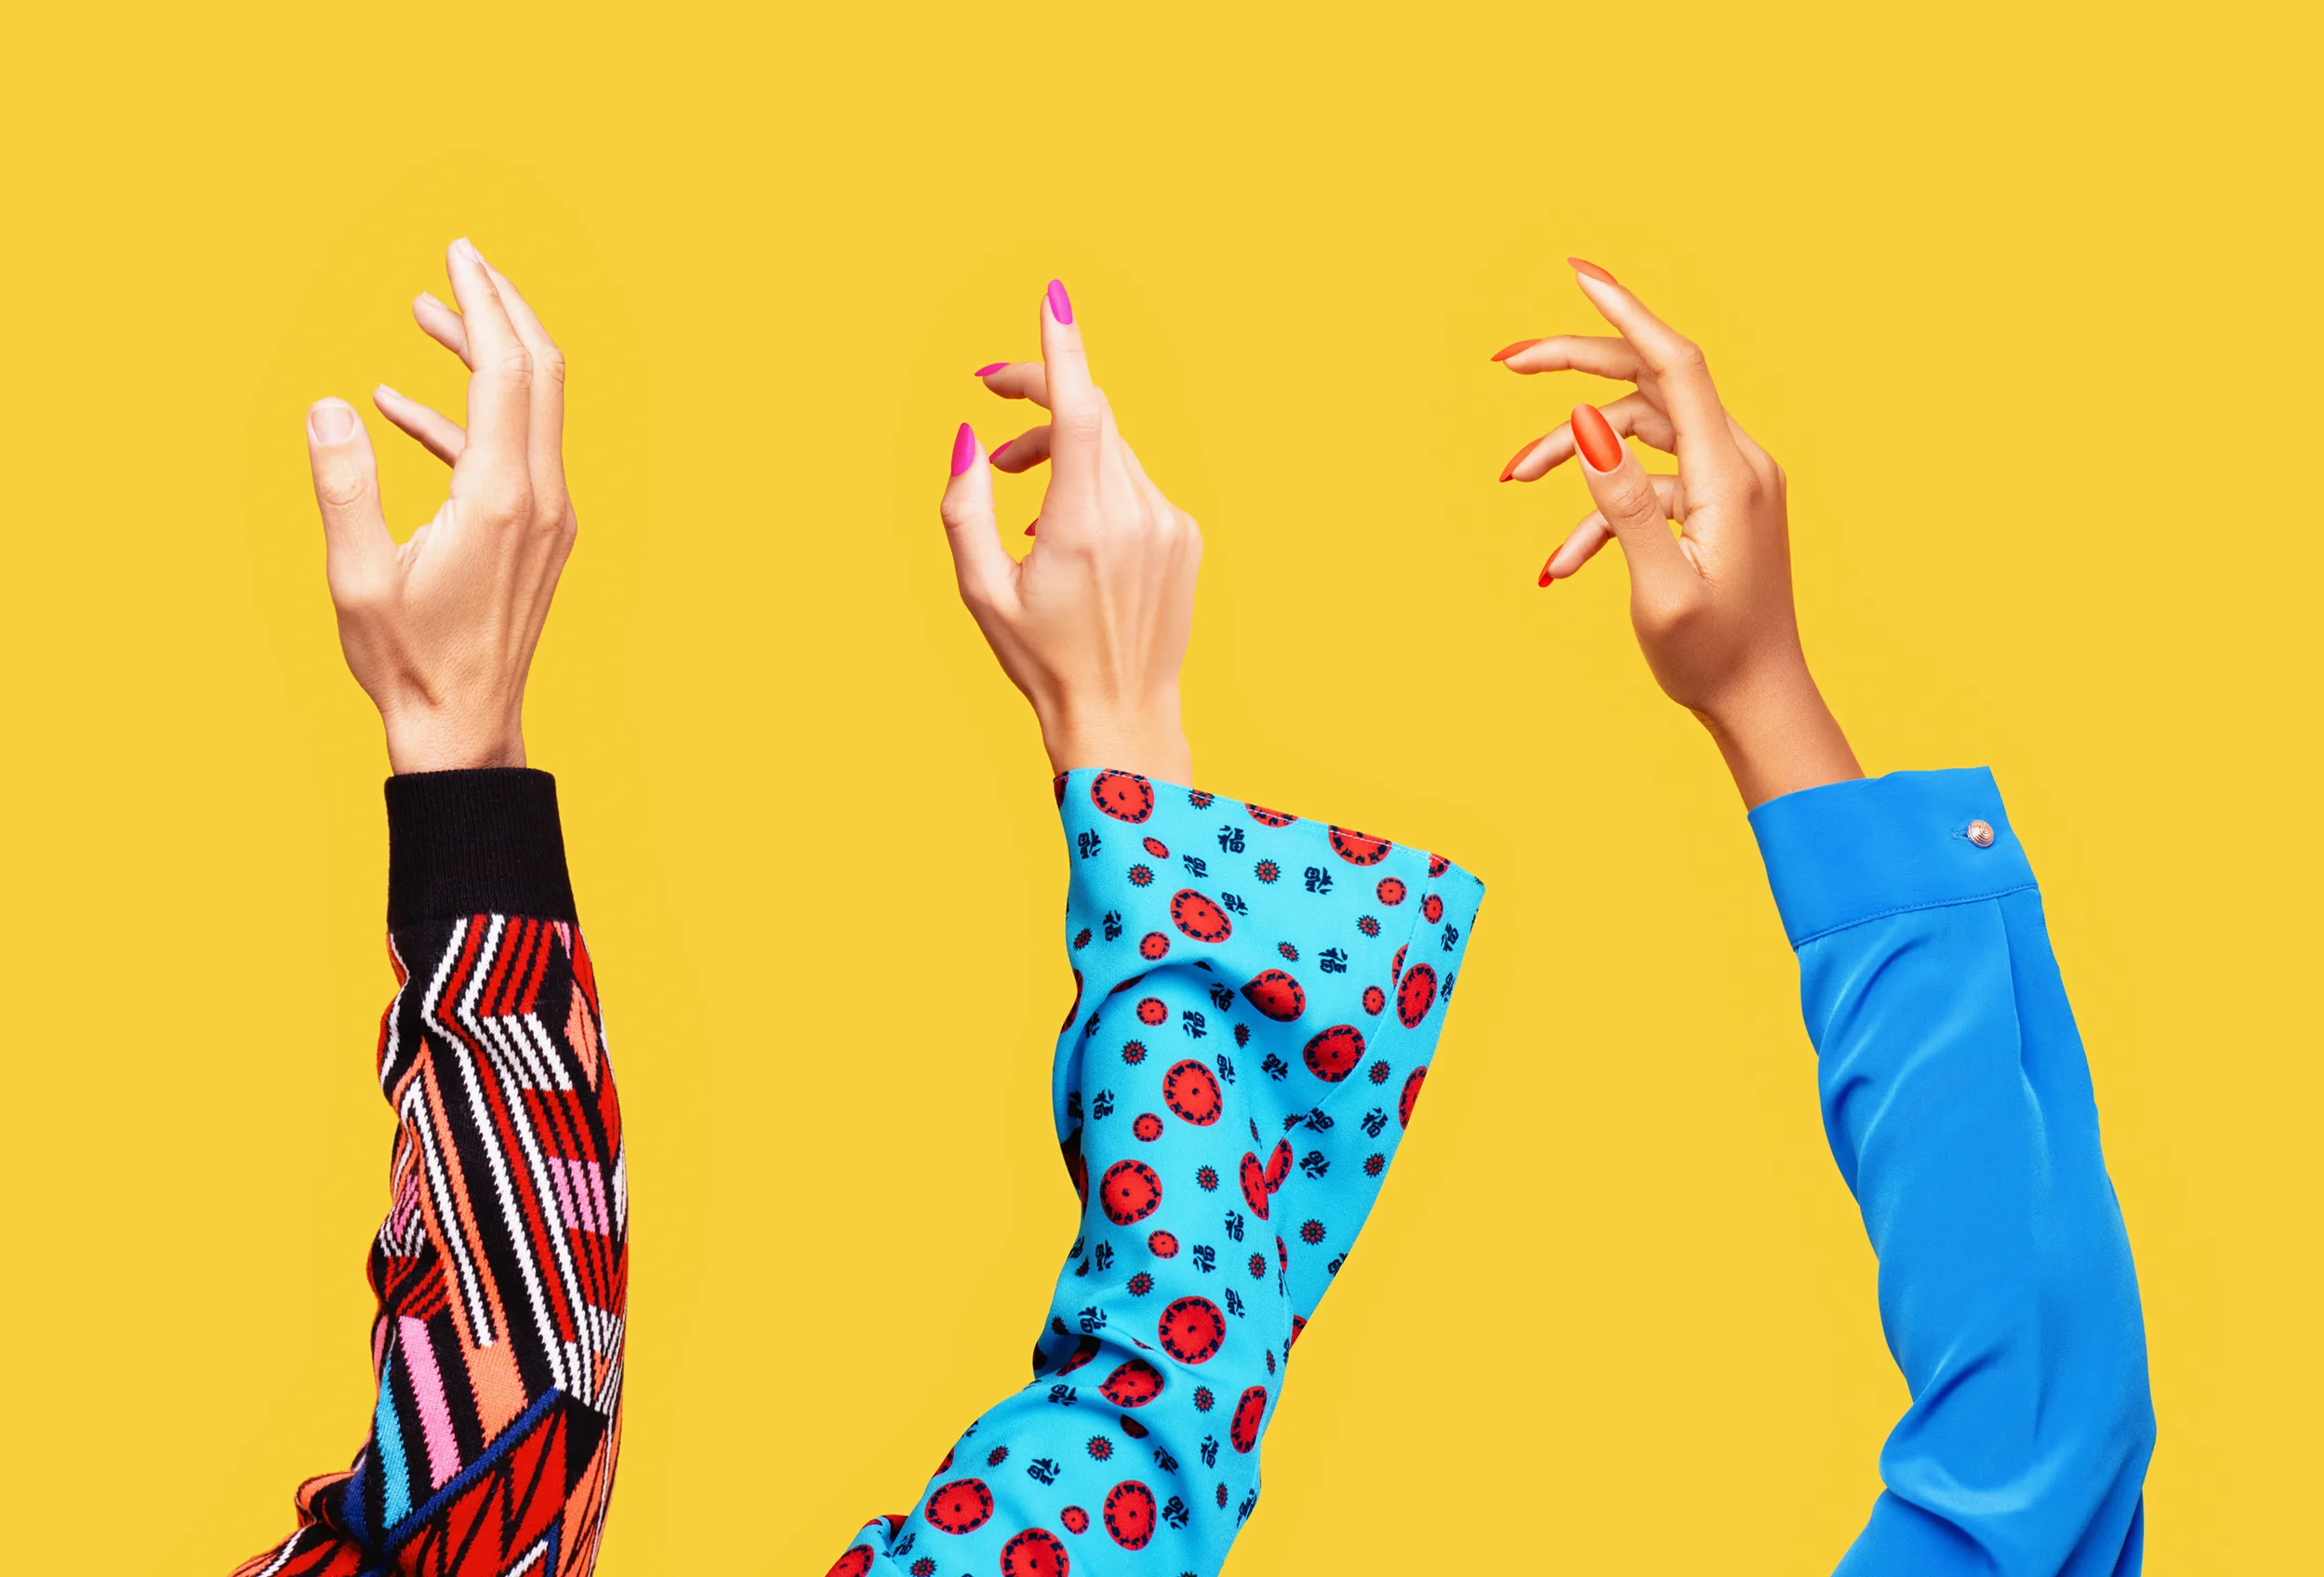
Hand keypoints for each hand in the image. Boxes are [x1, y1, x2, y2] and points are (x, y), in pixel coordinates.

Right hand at [303, 238, 574, 775]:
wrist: (464, 729)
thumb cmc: (408, 661)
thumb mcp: (359, 574)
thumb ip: (344, 484)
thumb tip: (329, 406)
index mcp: (500, 498)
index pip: (507, 370)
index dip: (485, 302)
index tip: (459, 250)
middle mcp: (540, 498)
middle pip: (539, 374)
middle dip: (501, 309)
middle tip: (459, 259)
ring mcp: (546, 517)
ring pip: (528, 410)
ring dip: (479, 357)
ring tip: (421, 314)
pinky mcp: (536, 535)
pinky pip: (508, 454)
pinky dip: (463, 419)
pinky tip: (398, 407)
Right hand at [939, 280, 1199, 784]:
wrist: (1120, 716)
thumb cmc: (1040, 659)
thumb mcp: (979, 590)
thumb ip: (964, 506)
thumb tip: (970, 437)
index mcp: (1082, 527)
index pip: (1083, 412)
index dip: (1063, 350)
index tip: (1054, 297)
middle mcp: (1135, 517)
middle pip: (1093, 418)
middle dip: (1039, 403)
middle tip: (993, 415)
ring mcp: (1168, 525)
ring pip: (1111, 448)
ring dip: (1063, 449)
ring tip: (1021, 493)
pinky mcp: (1184, 536)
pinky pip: (1133, 482)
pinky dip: (1095, 483)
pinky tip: (1067, 532)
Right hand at [1493, 260, 1859, 807]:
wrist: (1761, 702)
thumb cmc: (1712, 659)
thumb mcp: (1657, 587)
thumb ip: (1623, 502)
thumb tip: (1587, 420)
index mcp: (1726, 474)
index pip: (1675, 363)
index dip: (1625, 311)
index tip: (1578, 273)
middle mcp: (1735, 463)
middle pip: (1649, 383)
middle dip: (1576, 366)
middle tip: (1506, 361)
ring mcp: (1727, 483)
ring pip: (1637, 432)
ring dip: (1572, 451)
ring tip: (1511, 478)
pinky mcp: (1716, 507)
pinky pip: (1648, 481)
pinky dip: (1600, 508)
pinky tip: (1560, 563)